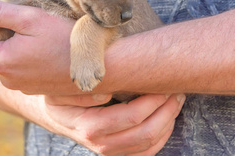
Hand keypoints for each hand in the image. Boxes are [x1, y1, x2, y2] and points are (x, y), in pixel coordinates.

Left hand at [0, 0, 78, 94]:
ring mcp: (23, 87)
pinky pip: (25, 70)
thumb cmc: (64, 39)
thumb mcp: (30, 18)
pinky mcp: (36, 90)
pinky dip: (31, 59)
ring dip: (20, 47)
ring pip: (11, 60)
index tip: (15, 14)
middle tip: (31, 23)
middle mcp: (8, 79)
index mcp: (1, 61)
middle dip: (8, 35)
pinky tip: (49, 49)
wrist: (97, 67)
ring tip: (42, 36)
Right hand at [40, 93, 185, 154]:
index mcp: (91, 126)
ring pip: (150, 145)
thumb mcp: (61, 91)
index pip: (131, 116)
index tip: (164, 84)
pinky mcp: (119, 154)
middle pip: (146, 133)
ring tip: (176, 100)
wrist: (57, 117)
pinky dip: (162, 136)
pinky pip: (147, 153)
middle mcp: (102, 145)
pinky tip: (168, 118)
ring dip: (168, 122)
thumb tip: (107, 93)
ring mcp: (112, 152)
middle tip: (177, 91)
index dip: (153, 101)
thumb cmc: (61, 98)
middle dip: (167, 111)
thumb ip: (82, 91)